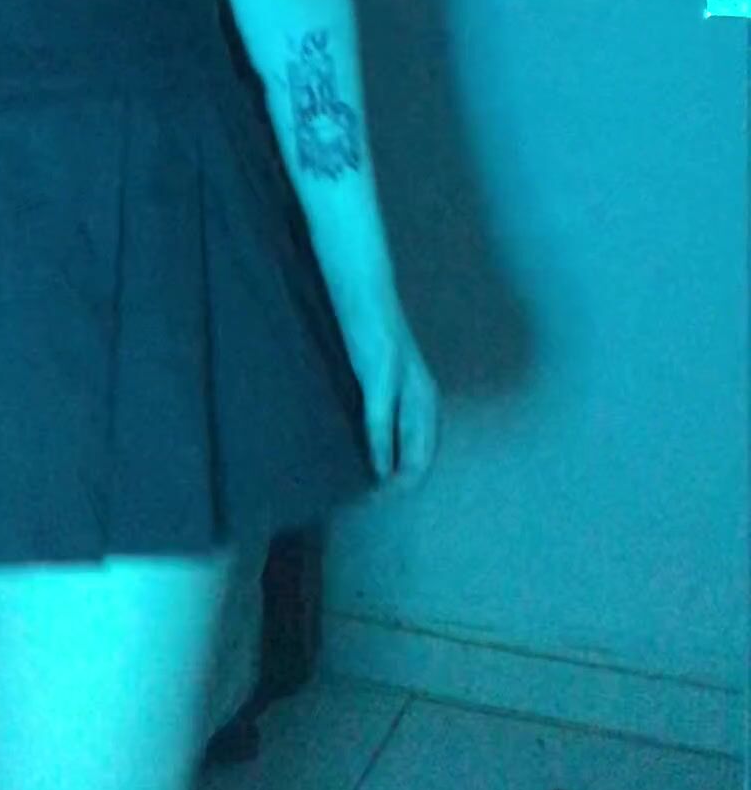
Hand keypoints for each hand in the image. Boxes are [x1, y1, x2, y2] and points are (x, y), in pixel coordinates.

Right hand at [349, 299, 440, 488]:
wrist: (362, 284)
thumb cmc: (367, 328)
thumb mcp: (379, 370)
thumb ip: (382, 400)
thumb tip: (370, 438)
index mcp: (422, 390)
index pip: (427, 446)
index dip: (411, 476)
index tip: (386, 495)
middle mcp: (421, 387)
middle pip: (425, 449)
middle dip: (407, 482)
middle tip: (381, 504)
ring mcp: (404, 377)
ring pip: (411, 439)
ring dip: (398, 473)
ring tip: (381, 497)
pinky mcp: (383, 367)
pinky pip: (383, 416)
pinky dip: (382, 445)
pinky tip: (378, 468)